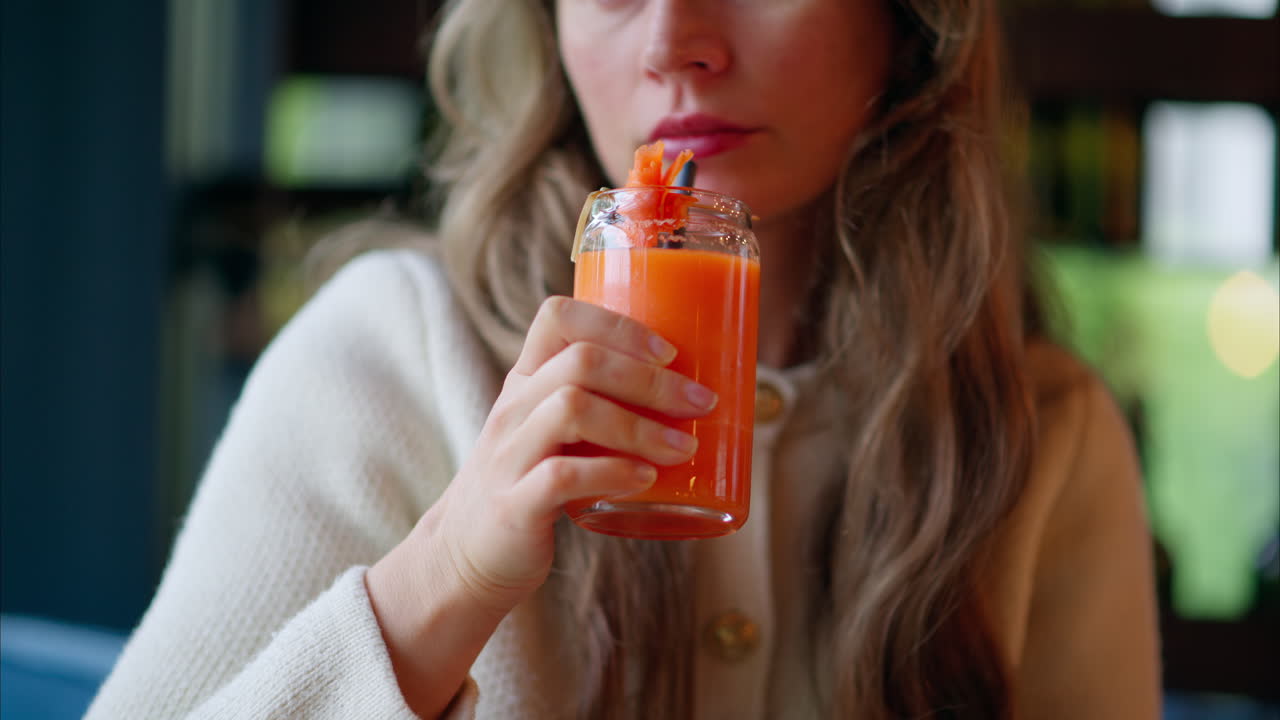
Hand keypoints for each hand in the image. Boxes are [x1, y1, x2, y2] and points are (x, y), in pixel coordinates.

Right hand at [430, 295, 717, 612]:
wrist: (464, 557)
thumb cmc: (529, 485)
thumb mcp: (549, 432)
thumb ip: (598, 405)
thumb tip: (691, 396)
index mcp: (525, 381)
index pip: (558, 317)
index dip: (618, 324)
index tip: (668, 352)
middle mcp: (513, 409)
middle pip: (580, 362)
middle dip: (650, 380)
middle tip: (700, 404)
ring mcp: (509, 456)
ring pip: (571, 409)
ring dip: (639, 426)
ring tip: (682, 448)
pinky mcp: (513, 506)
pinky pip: (561, 476)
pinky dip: (611, 473)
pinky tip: (645, 480)